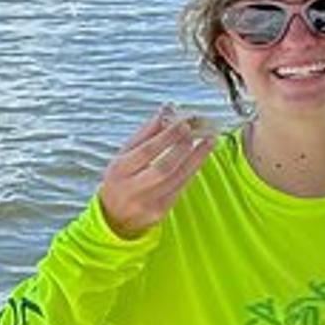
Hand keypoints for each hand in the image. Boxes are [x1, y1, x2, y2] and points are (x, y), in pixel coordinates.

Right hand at [97, 107, 217, 237]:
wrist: (114, 216)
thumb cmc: (122, 177)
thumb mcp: (125, 154)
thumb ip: (147, 132)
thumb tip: (168, 108)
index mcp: (119, 170)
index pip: (146, 151)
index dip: (167, 137)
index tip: (185, 123)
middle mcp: (131, 188)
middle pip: (163, 168)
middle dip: (183, 147)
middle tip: (198, 131)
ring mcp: (146, 203)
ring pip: (177, 179)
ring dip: (196, 158)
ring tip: (209, 140)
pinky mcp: (160, 211)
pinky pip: (181, 188)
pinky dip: (192, 170)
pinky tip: (201, 157)